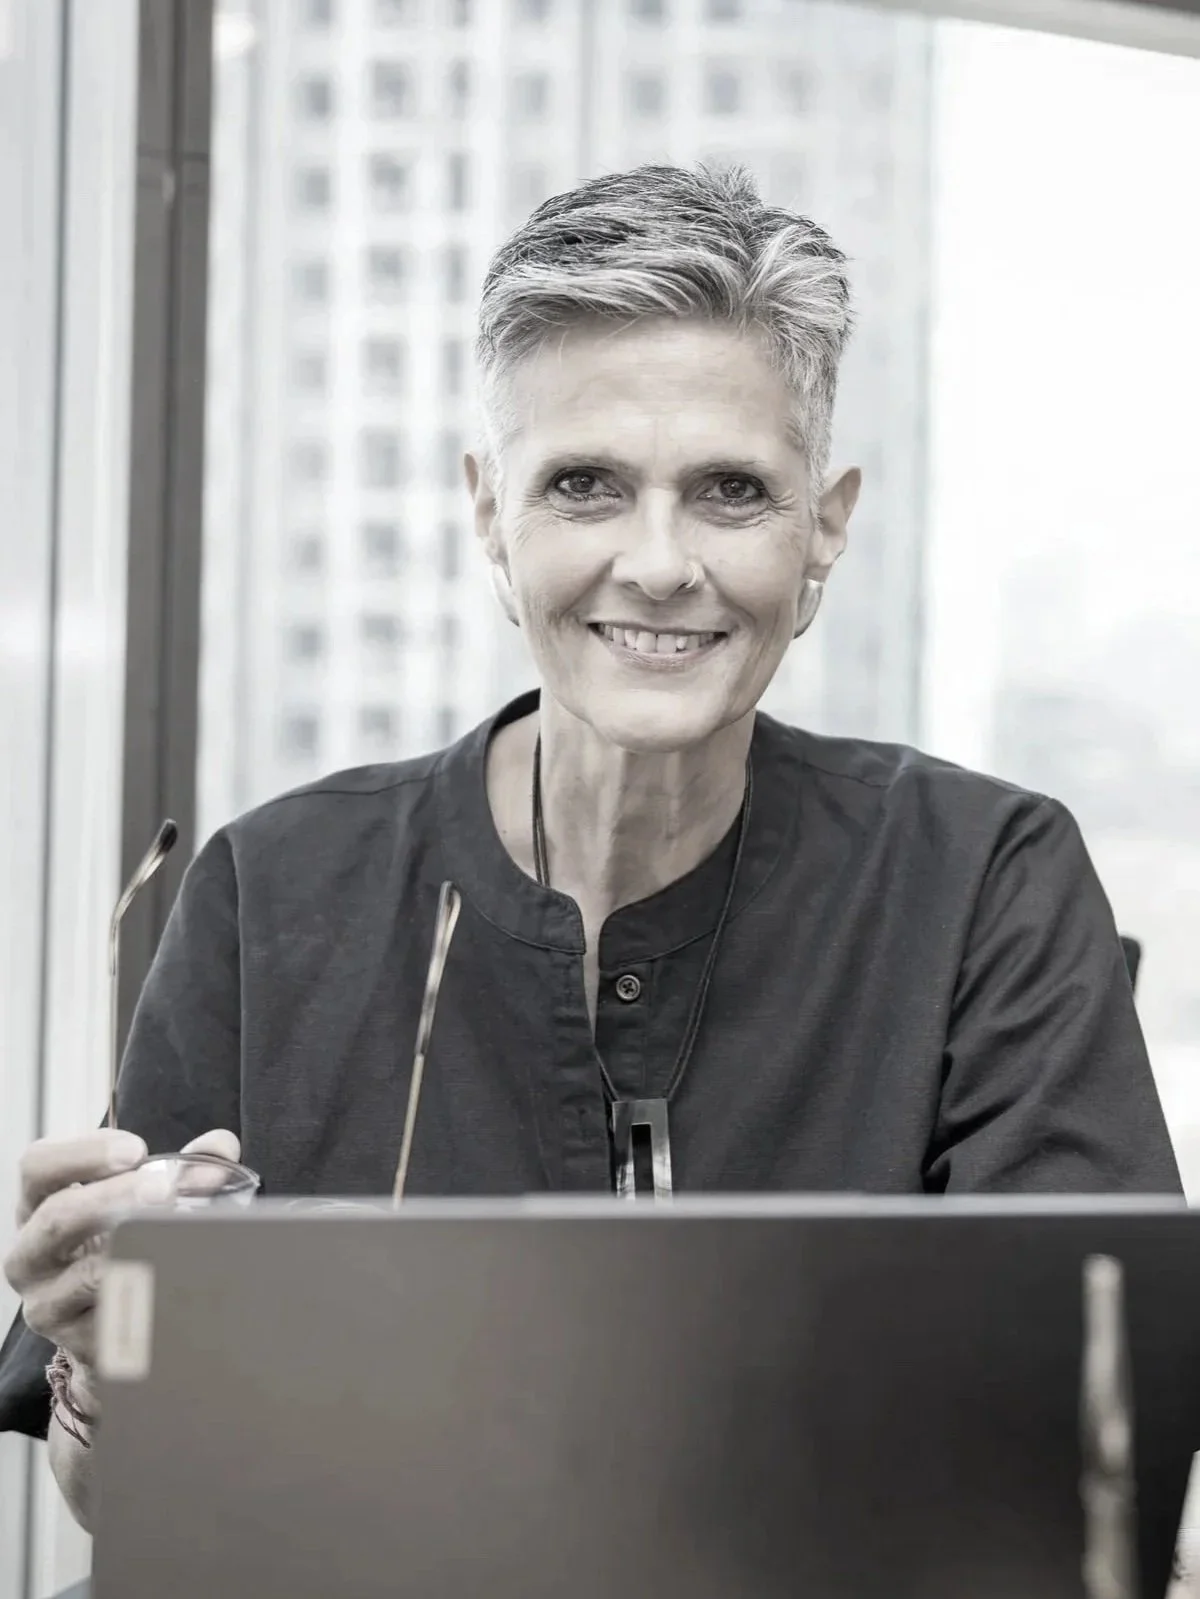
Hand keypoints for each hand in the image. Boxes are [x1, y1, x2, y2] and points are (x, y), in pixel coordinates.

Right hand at [3, 1128, 239, 1378]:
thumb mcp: (134, 1200)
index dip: (82, 1152)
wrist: (107, 1325)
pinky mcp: (77, 1343)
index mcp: (37, 1206)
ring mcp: (47, 1303)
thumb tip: (222, 1149)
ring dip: (136, 1248)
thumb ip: (180, 1168)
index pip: (37, 1166)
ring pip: (83, 1275)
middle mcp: (30, 1254)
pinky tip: (175, 1278)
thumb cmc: (118, 1243)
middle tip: (164, 1187)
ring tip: (175, 1230)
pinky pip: (114, 1319)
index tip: (137, 1149)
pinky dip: (148, 1295)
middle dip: (114, 1197)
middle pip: (57, 1218)